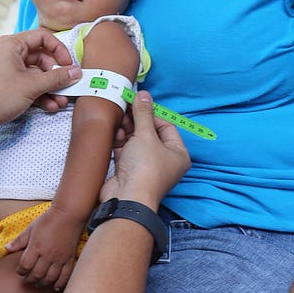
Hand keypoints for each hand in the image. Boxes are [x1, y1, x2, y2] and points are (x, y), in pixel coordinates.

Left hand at [0, 30, 80, 137]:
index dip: (59, 50)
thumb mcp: (32, 86)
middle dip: (56, 74)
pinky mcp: (7, 85)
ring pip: (36, 74)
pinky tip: (50, 106)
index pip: (42, 37)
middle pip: (41, 57)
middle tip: (68, 86)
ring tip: (61, 101)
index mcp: (11, 44)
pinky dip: (40, 94)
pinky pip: (28, 85)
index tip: (69, 65)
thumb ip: (57, 78)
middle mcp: (9, 53)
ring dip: (50, 88)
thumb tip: (76, 72)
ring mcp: (7, 70)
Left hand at [7, 209, 80, 290]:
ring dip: (43, 283)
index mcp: (36, 246)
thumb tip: (6, 248)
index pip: (25, 266)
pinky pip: (65, 275)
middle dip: (30, 280)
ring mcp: (60, 258)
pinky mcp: (69, 258)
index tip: (20, 271)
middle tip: (28, 279)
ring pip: (50, 278)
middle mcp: (47, 255)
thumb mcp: (31, 228)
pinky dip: (60, 283)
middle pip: (37, 275)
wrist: (68, 214)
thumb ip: (19, 240)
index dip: (21, 271)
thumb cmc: (48, 219)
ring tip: (39, 283)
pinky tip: (55, 286)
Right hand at [101, 91, 189, 206]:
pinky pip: (126, 150)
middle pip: (150, 132)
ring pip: (136, 140)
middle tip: (127, 105)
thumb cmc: (145, 170)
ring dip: (127, 129)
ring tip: (119, 116)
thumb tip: (144, 95)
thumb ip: (143, 113)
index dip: (152, 112)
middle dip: (138, 119)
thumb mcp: (146, 135)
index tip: (139, 101)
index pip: (166, 126)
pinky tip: (115, 131)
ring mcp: (146, 166)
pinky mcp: (130, 170)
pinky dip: (120, 140)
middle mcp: (164, 160)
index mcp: (177, 153)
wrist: (127, 197)